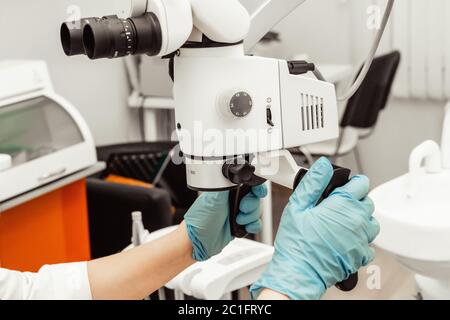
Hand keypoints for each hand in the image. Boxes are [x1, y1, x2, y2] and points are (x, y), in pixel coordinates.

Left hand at [185, 185, 266, 260]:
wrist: (197, 241)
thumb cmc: (199, 220)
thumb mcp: (213, 199)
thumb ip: (225, 185)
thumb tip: (234, 174)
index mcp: (228, 191)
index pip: (248, 184)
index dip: (256, 187)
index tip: (257, 192)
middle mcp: (233, 201)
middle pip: (255, 198)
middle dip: (251, 205)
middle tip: (241, 208)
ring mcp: (237, 213)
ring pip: (256, 211)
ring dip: (250, 217)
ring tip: (237, 220)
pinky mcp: (240, 226)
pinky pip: (255, 224)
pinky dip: (253, 226)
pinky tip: (244, 227)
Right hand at [250, 157, 378, 299]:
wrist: (299, 272)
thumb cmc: (296, 242)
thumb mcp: (298, 206)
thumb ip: (313, 183)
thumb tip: (323, 166)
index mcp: (343, 205)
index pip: (361, 184)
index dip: (352, 182)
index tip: (345, 185)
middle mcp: (357, 221)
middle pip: (368, 202)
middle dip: (356, 199)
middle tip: (338, 204)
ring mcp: (361, 240)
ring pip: (372, 222)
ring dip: (361, 219)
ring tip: (344, 222)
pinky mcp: (360, 256)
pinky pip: (369, 245)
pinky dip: (361, 241)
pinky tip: (347, 240)